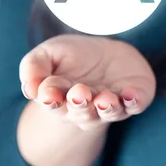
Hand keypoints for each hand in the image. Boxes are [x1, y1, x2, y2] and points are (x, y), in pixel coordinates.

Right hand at [19, 34, 155, 129]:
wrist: (107, 53)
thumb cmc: (73, 56)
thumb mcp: (48, 53)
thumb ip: (33, 66)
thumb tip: (29, 88)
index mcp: (60, 98)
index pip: (53, 101)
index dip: (51, 98)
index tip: (48, 93)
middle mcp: (86, 108)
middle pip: (81, 112)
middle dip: (80, 103)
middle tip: (79, 92)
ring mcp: (111, 105)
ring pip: (108, 112)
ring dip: (106, 107)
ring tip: (104, 99)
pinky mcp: (135, 98)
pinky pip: (135, 104)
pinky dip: (134, 101)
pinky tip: (130, 95)